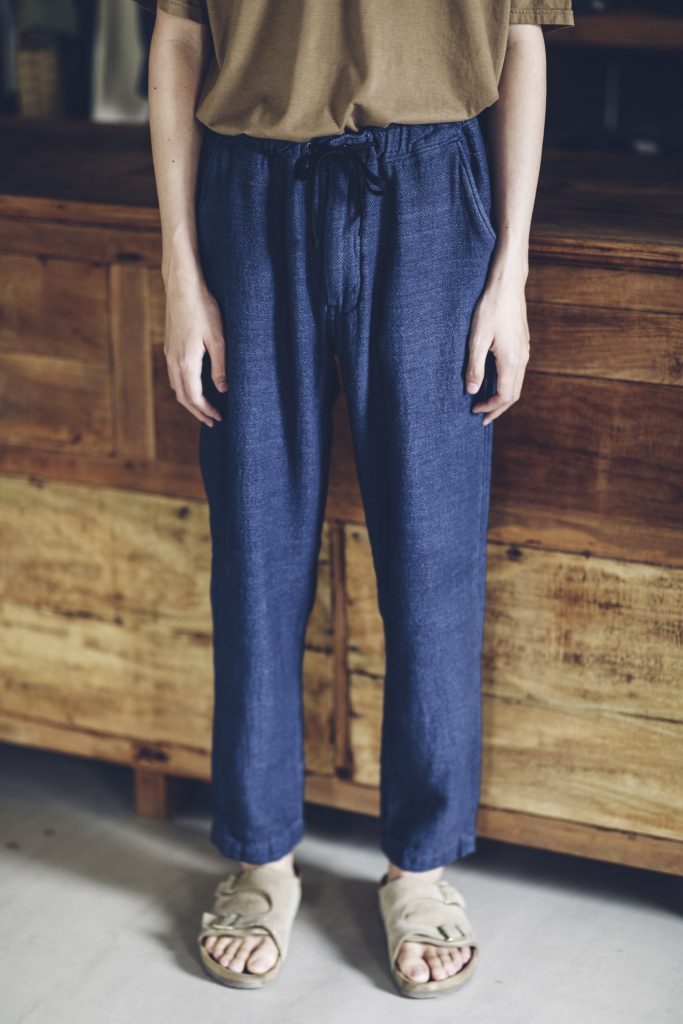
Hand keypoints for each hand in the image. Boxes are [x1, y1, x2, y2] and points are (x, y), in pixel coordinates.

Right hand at [163, 270, 226, 426]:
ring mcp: (169, 353)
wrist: (182, 286)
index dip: (206, 411)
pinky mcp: (169, 346)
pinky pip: (173, 375)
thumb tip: (222, 390)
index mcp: (186, 362)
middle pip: (182, 396)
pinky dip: (183, 387)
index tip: (219, 418)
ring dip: (189, 401)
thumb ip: (220, 366)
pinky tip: (193, 386)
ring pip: (176, 386)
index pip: (194, 397)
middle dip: (197, 411)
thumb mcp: (218, 339)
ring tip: (203, 409)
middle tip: (212, 421)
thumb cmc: (203, 308)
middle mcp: (174, 361)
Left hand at [465, 270, 529, 425]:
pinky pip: (517, 373)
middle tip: (482, 417)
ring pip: (517, 384)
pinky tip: (494, 382)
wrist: (507, 286)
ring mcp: (524, 352)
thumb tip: (472, 391)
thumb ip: (475, 367)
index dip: (490, 407)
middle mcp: (522, 359)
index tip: (474, 410)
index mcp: (511, 361)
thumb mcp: (477, 339)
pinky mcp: (522, 345)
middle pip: (514, 394)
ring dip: (503, 397)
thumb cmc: (490, 309)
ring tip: (487, 403)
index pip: (504, 396)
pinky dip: (507, 384)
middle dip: (498, 408)